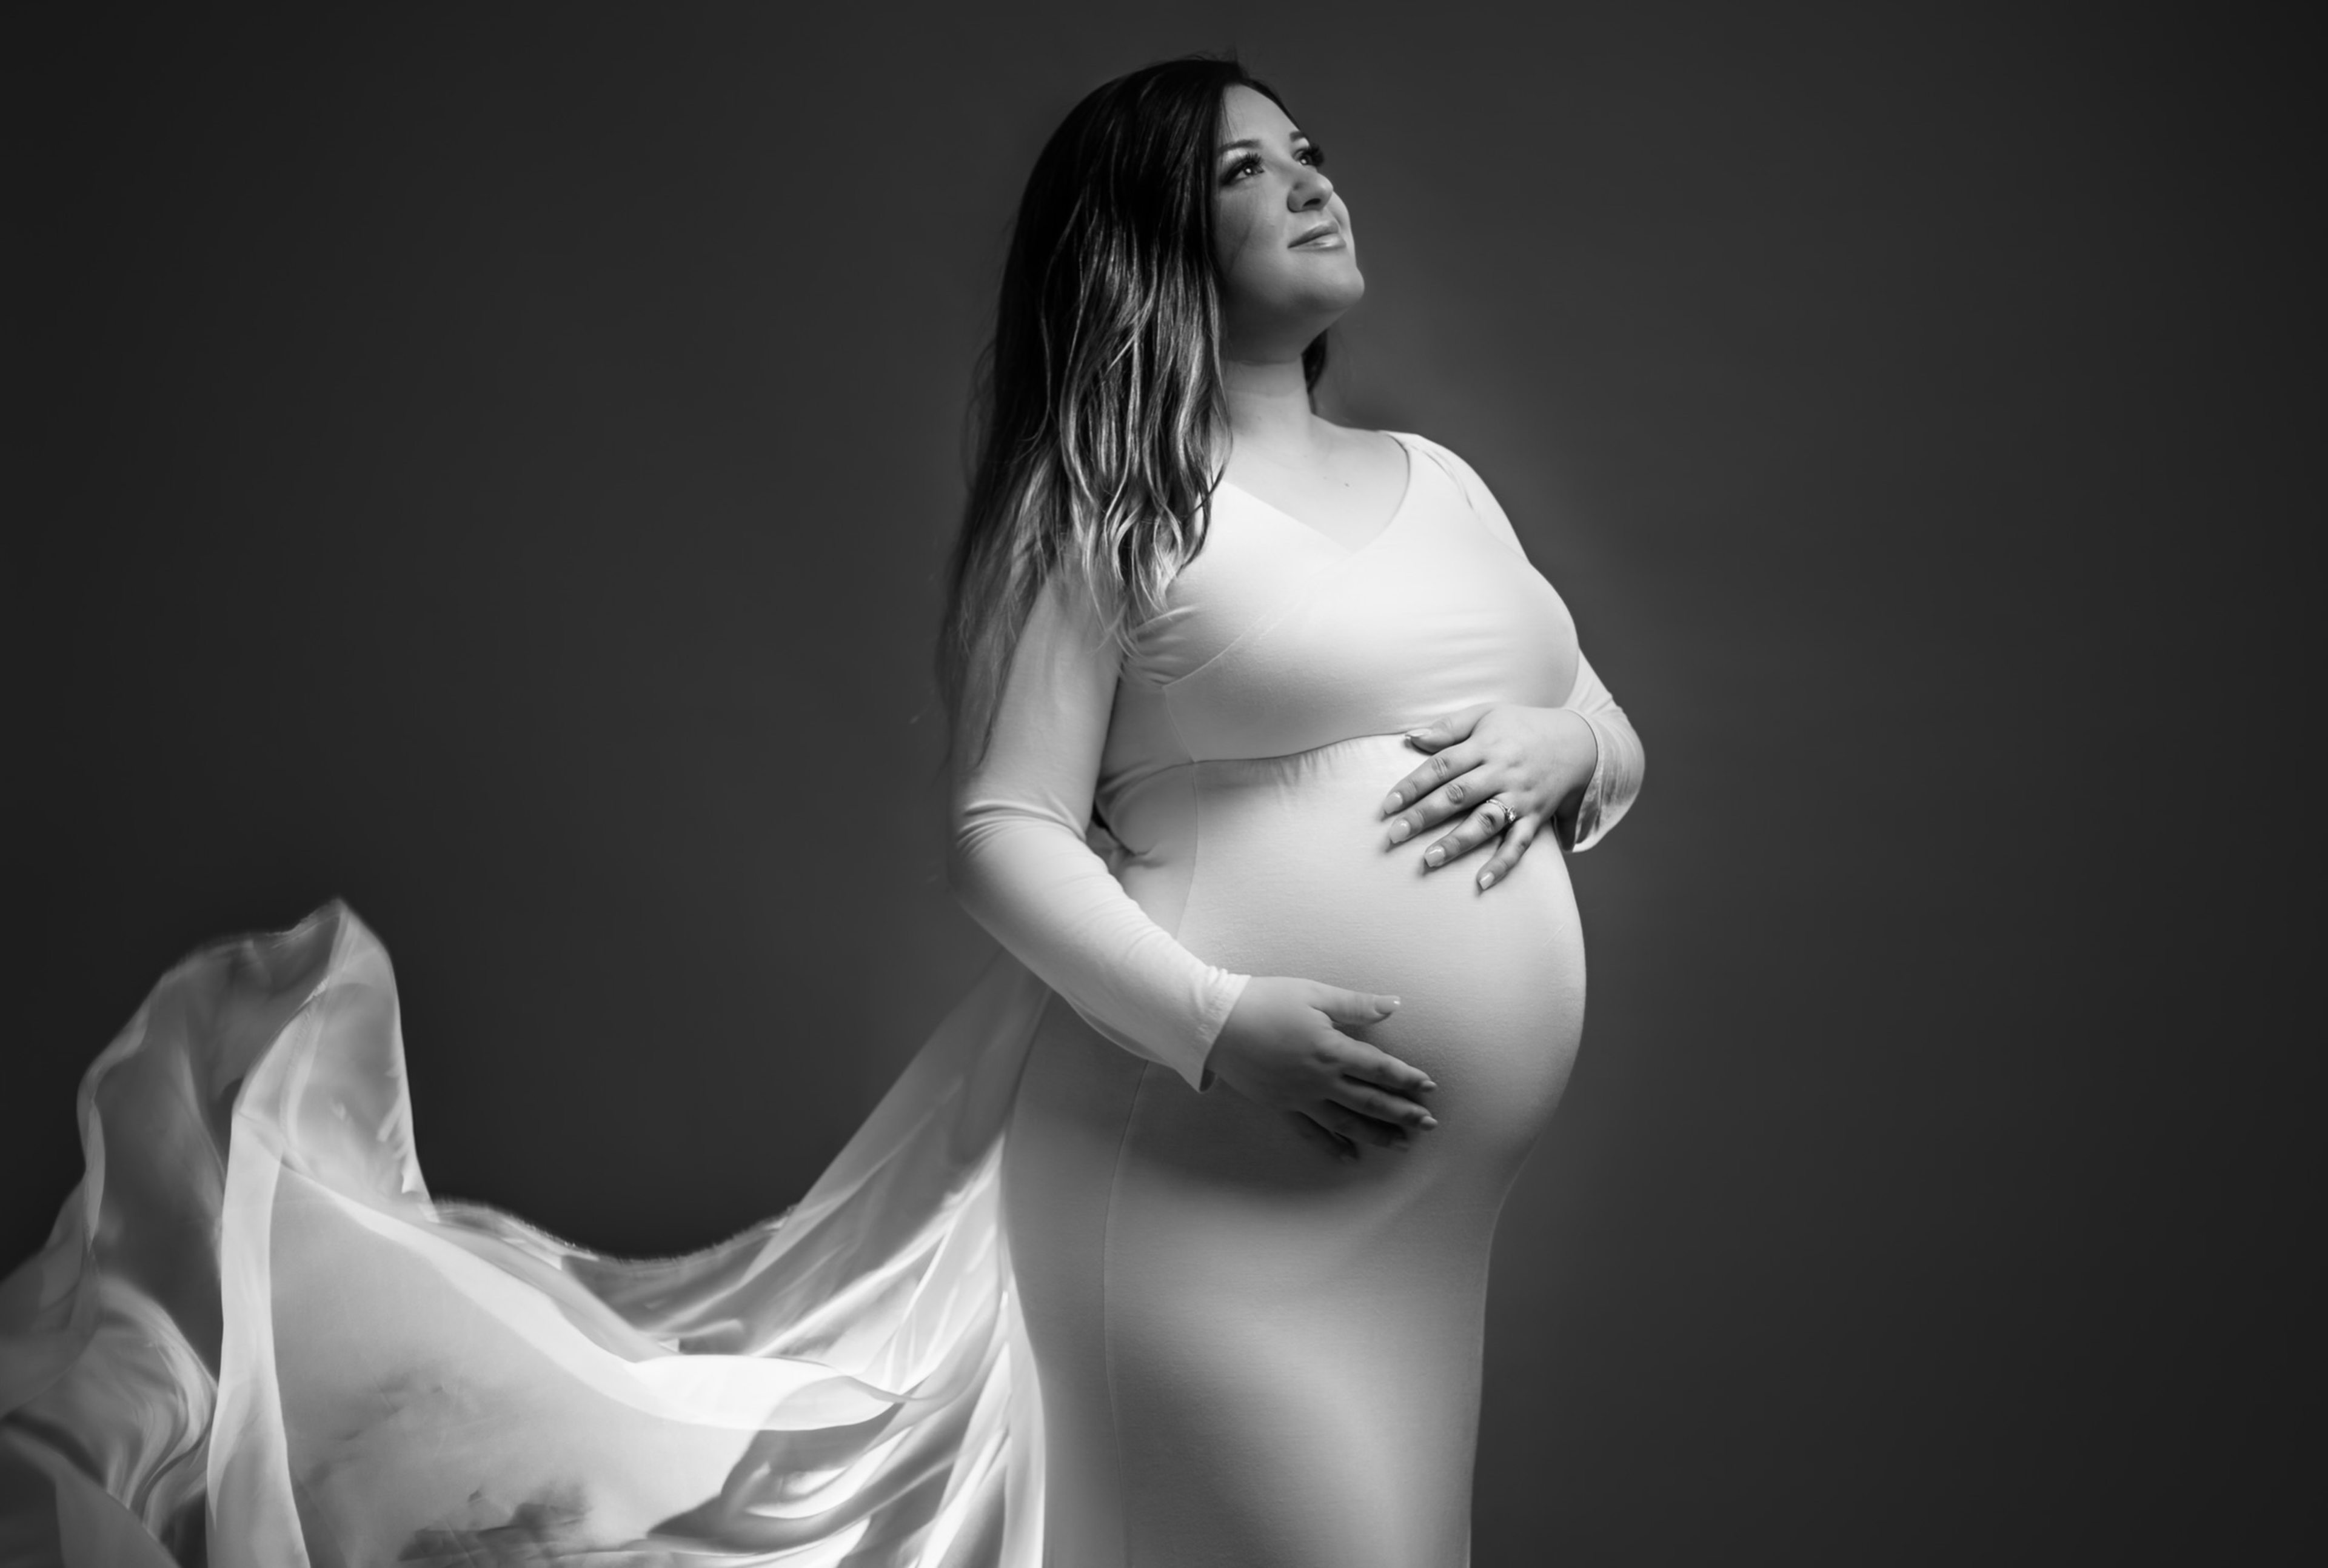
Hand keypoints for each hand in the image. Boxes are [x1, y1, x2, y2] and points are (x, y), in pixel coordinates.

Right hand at [1205, 978, 1437, 1159]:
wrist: (1215, 1022)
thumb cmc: (1265, 1001)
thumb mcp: (1313, 994)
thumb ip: (1356, 1004)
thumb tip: (1394, 1005)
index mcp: (1332, 1049)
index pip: (1380, 1068)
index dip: (1407, 1079)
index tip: (1429, 1087)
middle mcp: (1320, 1080)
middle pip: (1370, 1101)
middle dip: (1402, 1113)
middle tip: (1428, 1125)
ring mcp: (1301, 1097)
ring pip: (1346, 1122)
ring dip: (1376, 1134)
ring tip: (1401, 1143)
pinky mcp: (1281, 1106)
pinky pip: (1311, 1133)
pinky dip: (1331, 1146)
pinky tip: (1349, 1157)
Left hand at [1380, 704, 1596, 889]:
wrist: (1579, 743)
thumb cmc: (1522, 727)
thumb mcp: (1486, 715)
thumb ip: (1448, 727)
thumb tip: (1410, 737)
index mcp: (1486, 745)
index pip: (1443, 765)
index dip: (1413, 784)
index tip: (1387, 805)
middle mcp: (1502, 772)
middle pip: (1458, 794)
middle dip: (1425, 816)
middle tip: (1394, 835)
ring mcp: (1520, 797)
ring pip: (1486, 822)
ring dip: (1457, 842)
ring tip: (1429, 859)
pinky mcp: (1536, 818)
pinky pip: (1518, 844)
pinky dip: (1502, 864)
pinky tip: (1481, 883)